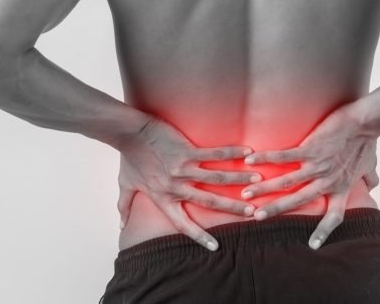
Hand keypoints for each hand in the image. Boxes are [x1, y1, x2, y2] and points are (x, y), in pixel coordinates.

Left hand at [116, 115, 259, 250]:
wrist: (129, 133)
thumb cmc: (129, 157)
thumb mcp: (126, 185)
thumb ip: (125, 206)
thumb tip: (121, 226)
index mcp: (163, 198)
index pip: (183, 224)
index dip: (199, 236)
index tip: (216, 247)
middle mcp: (175, 187)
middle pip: (210, 201)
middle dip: (233, 208)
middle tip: (253, 212)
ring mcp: (182, 169)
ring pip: (217, 178)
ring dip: (239, 180)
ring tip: (258, 181)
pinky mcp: (186, 151)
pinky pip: (213, 154)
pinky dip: (231, 154)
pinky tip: (247, 153)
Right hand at [241, 103, 379, 249]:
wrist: (365, 121)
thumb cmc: (367, 140)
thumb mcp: (370, 164)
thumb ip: (370, 177)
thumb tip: (373, 184)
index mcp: (341, 187)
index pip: (334, 216)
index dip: (323, 232)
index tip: (312, 245)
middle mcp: (327, 181)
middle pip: (298, 201)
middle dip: (275, 209)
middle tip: (256, 216)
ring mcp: (317, 166)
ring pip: (286, 182)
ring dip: (264, 188)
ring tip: (246, 193)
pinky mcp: (311, 149)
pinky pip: (285, 157)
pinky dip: (267, 159)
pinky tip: (251, 160)